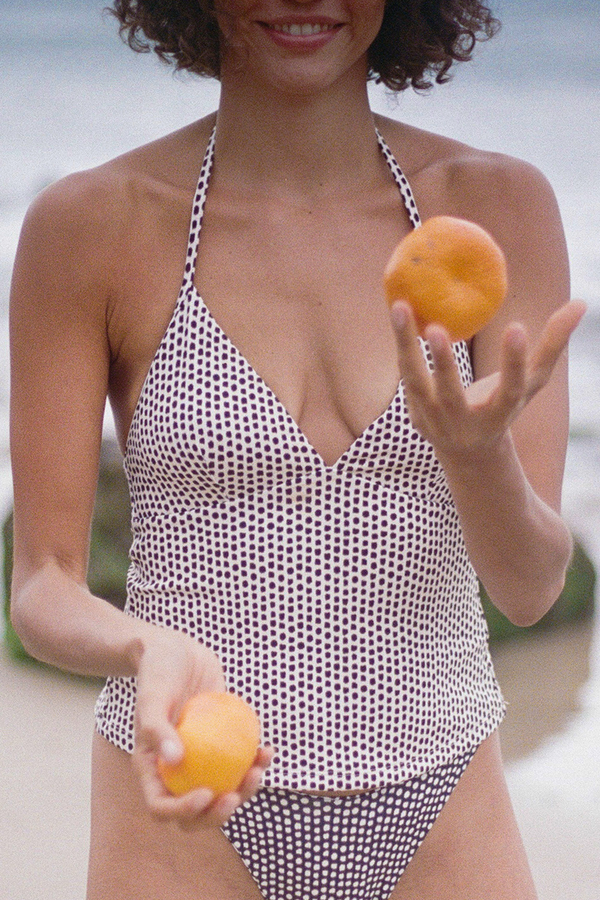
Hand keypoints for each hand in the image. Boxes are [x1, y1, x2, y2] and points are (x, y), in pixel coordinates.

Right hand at [132, 628, 272, 827]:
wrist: (177, 650)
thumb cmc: (158, 670)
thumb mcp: (152, 695)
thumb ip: (156, 728)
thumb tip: (175, 761)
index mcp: (152, 768)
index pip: (162, 806)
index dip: (182, 811)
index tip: (205, 794)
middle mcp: (175, 770)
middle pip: (195, 811)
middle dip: (217, 814)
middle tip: (235, 796)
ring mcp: (200, 759)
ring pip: (222, 790)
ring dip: (244, 791)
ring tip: (258, 771)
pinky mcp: (221, 743)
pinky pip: (239, 762)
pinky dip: (255, 761)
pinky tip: (267, 750)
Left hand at [390, 299, 585, 461]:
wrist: (468, 452)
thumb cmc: (504, 405)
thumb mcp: (531, 383)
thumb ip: (553, 345)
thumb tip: (582, 303)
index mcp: (500, 414)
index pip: (510, 390)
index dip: (514, 361)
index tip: (517, 326)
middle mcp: (465, 422)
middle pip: (451, 394)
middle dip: (444, 363)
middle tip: (437, 328)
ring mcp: (435, 421)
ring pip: (416, 383)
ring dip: (406, 346)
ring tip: (401, 307)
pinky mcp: (414, 414)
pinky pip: (405, 376)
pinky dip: (401, 346)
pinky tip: (399, 312)